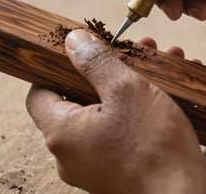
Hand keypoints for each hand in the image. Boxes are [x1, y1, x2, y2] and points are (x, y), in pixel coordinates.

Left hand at [26, 30, 205, 193]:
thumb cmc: (154, 147)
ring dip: (128, 81)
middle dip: (107, 68)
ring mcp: (95, 161)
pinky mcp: (117, 165)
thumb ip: (95, 62)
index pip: (39, 92)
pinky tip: (165, 84)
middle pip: (78, 96)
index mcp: (62, 133)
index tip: (79, 53)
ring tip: (156, 59)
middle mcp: (72, 151)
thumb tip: (73, 41)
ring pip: (105, 108)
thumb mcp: (125, 90)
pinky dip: (136, 103)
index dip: (55, 68)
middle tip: (131, 50)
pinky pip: (119, 125)